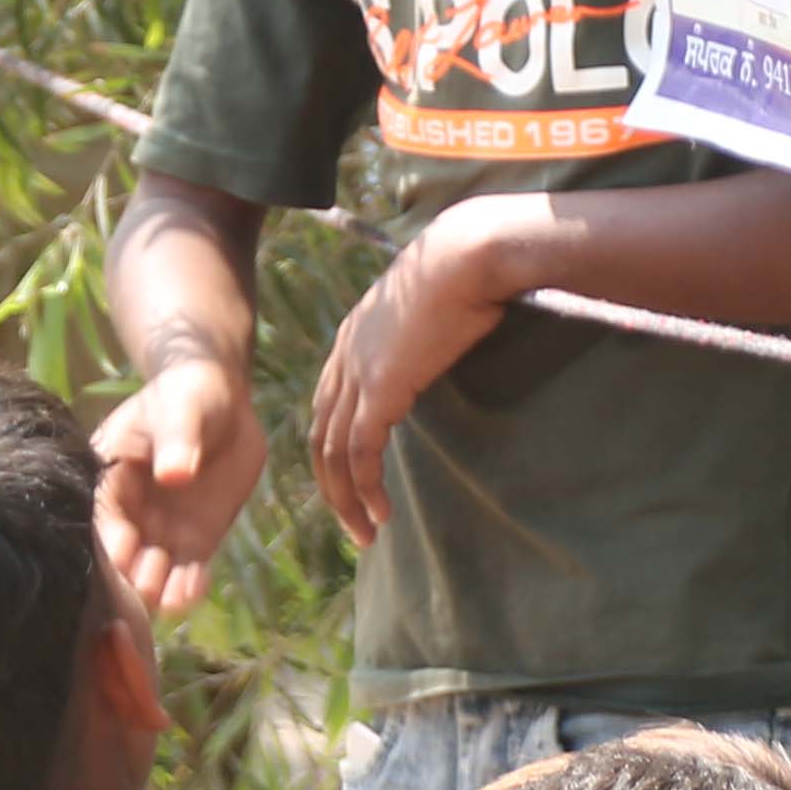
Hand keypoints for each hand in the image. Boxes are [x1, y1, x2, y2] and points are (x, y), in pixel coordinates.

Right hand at [90, 352, 261, 619]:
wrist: (223, 403)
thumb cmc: (187, 396)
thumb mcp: (182, 409)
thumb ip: (177, 441)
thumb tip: (176, 474)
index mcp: (109, 476)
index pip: (102, 512)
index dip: (110, 534)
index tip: (122, 553)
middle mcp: (129, 512)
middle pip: (123, 552)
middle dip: (131, 573)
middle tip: (145, 587)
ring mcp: (161, 530)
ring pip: (153, 569)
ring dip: (159, 587)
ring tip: (171, 601)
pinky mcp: (194, 541)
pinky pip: (187, 571)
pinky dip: (188, 586)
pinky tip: (193, 594)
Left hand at [304, 199, 523, 552]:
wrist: (470, 255)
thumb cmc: (467, 273)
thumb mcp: (435, 308)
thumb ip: (423, 333)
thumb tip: (445, 341)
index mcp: (352, 337)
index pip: (327, 406)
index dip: (335, 449)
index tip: (353, 482)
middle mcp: (344, 356)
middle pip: (320, 435)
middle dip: (332, 485)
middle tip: (353, 522)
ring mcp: (357, 373)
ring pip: (333, 453)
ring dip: (347, 500)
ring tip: (366, 534)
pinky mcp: (379, 389)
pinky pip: (359, 453)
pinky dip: (364, 488)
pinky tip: (380, 514)